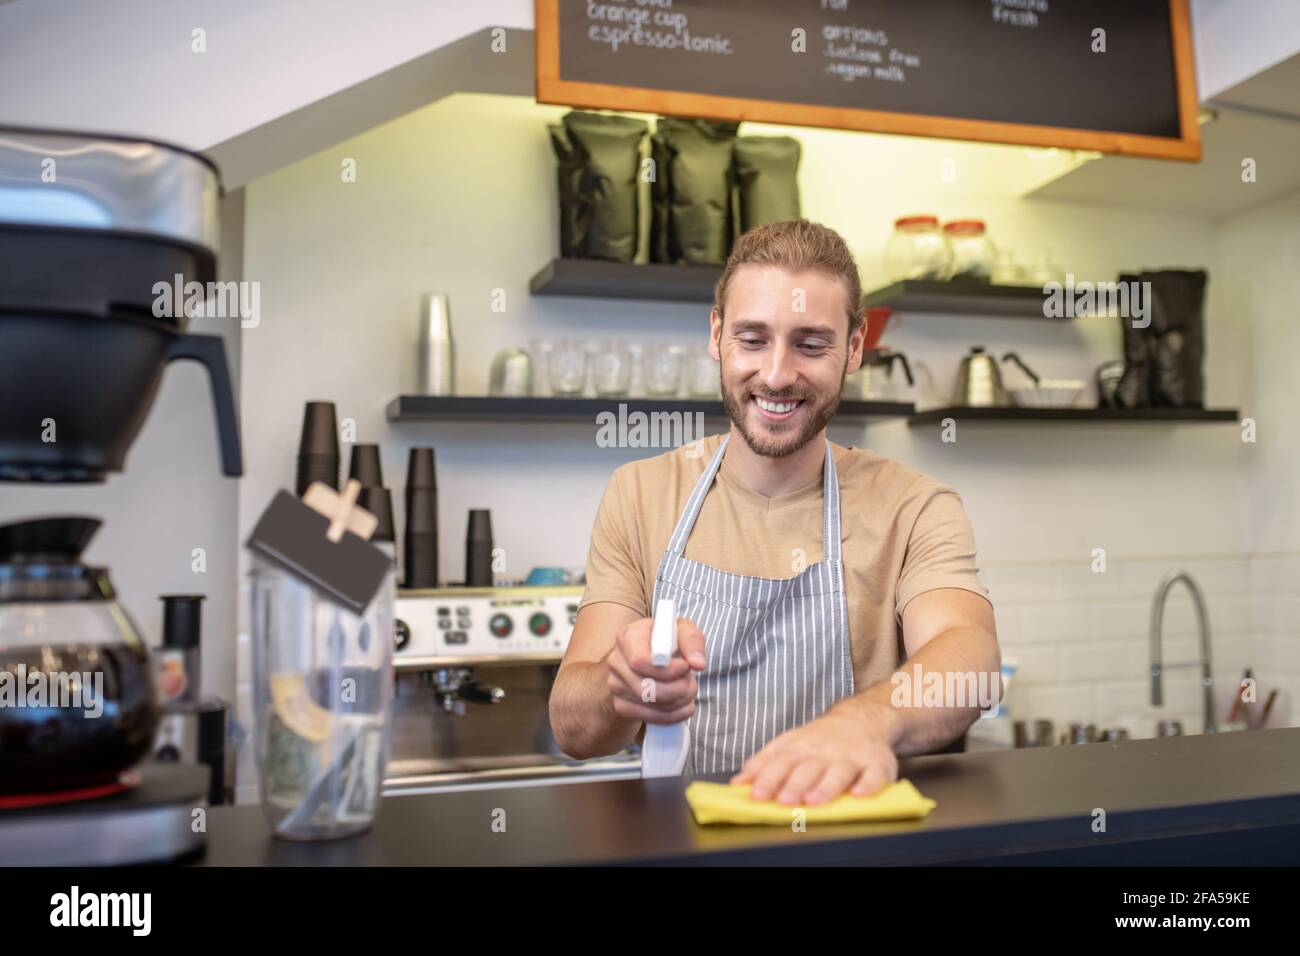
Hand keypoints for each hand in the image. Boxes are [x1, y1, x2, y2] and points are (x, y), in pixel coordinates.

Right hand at [604, 617, 705, 725]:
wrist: (648, 659)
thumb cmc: (667, 642)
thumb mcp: (682, 631)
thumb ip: (692, 641)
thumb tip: (698, 664)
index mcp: (628, 636)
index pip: (640, 660)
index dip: (667, 670)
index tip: (686, 667)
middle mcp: (616, 660)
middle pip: (645, 687)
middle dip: (678, 689)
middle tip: (691, 681)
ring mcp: (615, 685)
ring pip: (649, 704)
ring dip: (678, 702)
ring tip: (688, 690)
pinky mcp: (621, 705)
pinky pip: (649, 718)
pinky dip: (672, 715)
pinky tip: (681, 704)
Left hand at [730, 706, 897, 804]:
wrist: (863, 718)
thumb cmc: (820, 739)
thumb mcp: (789, 744)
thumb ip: (764, 763)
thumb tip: (738, 783)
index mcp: (801, 747)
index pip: (781, 763)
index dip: (768, 779)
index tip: (756, 794)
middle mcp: (825, 752)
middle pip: (808, 769)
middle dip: (794, 785)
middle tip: (784, 800)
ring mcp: (852, 757)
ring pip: (839, 773)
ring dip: (825, 787)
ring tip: (813, 800)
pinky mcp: (878, 764)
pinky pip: (875, 775)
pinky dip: (869, 785)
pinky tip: (860, 794)